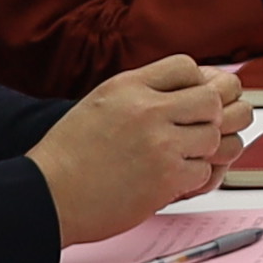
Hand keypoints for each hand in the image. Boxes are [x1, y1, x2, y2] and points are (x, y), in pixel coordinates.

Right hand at [32, 56, 246, 246]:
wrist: (48, 195)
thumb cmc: (69, 156)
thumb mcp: (100, 103)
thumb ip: (140, 92)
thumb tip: (184, 90)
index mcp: (128, 86)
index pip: (187, 67)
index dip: (197, 82)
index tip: (193, 98)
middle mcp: (148, 110)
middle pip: (213, 99)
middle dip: (213, 114)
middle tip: (201, 128)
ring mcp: (160, 144)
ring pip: (214, 136)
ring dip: (204, 149)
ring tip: (184, 155)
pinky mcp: (166, 178)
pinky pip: (205, 171)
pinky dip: (194, 177)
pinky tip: (174, 179)